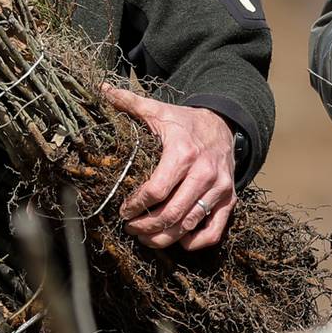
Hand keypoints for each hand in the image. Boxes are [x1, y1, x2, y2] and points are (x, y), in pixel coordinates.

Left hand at [100, 86, 237, 250]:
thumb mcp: (159, 111)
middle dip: (146, 226)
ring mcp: (219, 189)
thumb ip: (130, 103)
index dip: (136, 205)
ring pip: (189, 225)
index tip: (124, 210)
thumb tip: (101, 90)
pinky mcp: (230, 199)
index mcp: (183, 153)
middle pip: (171, 213)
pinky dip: (195, 242)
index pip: (157, 190)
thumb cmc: (185, 122)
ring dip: (164, 238)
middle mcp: (204, 173)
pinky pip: (215, 231)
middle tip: (131, 228)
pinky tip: (178, 240)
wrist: (224, 124)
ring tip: (146, 237)